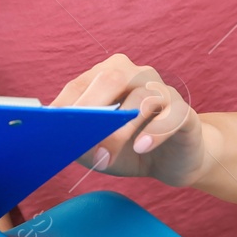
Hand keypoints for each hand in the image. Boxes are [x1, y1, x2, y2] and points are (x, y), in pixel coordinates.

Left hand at [53, 53, 212, 187]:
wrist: (172, 161)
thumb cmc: (130, 148)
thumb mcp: (100, 147)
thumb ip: (82, 141)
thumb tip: (65, 140)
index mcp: (108, 76)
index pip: (80, 83)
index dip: (65, 104)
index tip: (51, 127)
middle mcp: (136, 74)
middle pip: (111, 78)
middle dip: (92, 107)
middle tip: (80, 137)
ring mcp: (162, 89)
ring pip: (141, 97)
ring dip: (121, 129)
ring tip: (105, 156)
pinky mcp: (184, 112)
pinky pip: (171, 116)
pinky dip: (154, 132)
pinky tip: (141, 147)